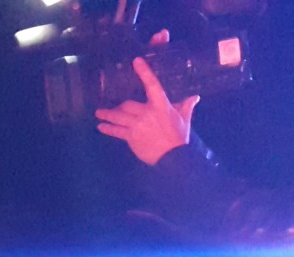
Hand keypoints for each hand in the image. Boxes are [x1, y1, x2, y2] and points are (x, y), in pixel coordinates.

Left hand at [94, 45, 199, 166]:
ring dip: (107, 115)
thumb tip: (195, 97)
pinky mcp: (131, 137)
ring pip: (118, 117)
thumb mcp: (184, 119)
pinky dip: (108, 128)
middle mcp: (147, 113)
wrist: (174, 158)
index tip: (136, 61)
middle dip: (120, 106)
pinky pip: (116, 131)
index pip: (152, 85)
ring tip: (98, 113)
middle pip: (127, 104)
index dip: (144, 72)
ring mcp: (137, 125)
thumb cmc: (179, 137)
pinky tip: (101, 126)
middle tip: (114, 107)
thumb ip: (186, 105)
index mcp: (161, 105)